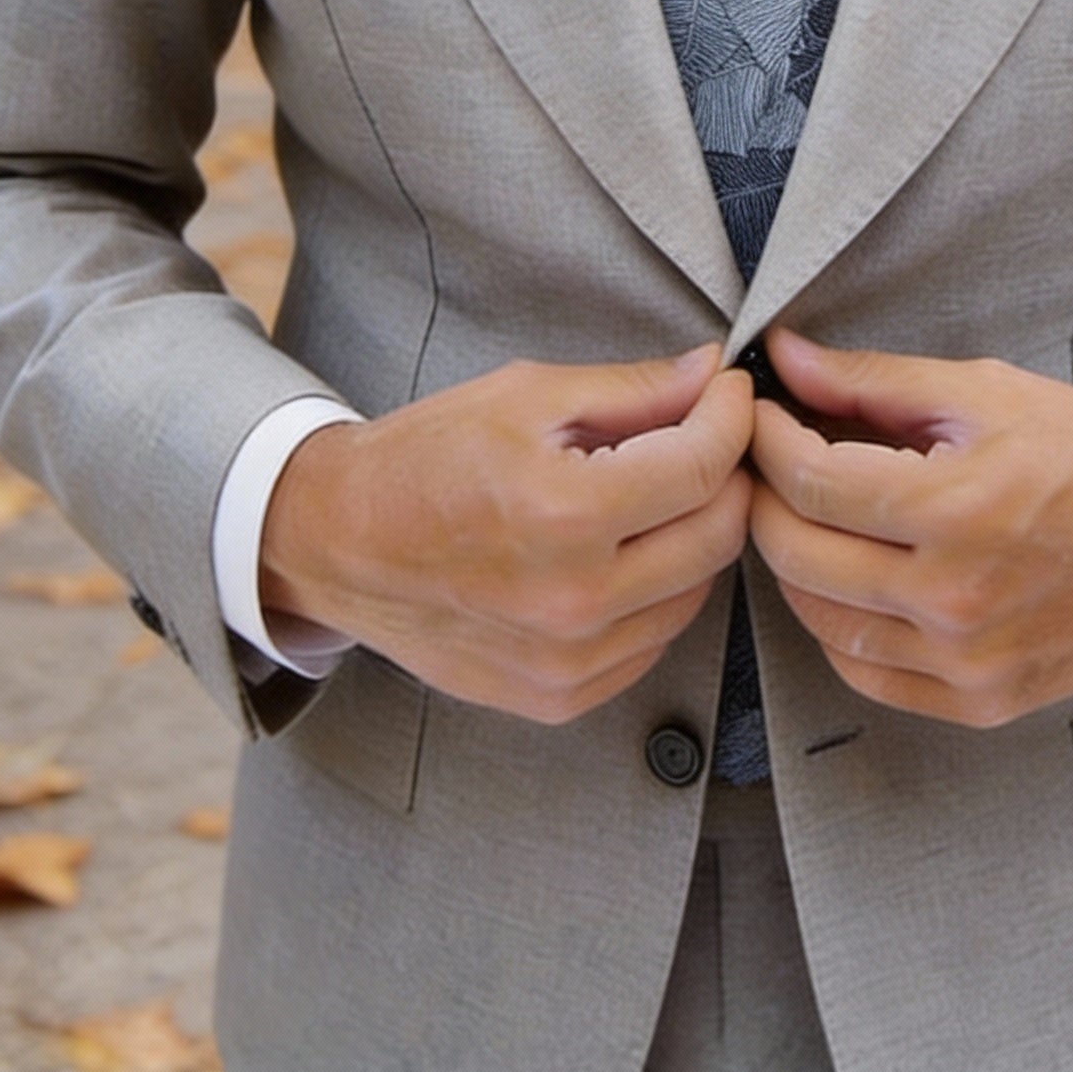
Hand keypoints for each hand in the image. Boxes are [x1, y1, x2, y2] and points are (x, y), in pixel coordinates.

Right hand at [260, 346, 753, 723]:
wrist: (340, 541)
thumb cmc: (427, 457)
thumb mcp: (528, 396)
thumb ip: (634, 390)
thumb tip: (711, 374)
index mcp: (565, 513)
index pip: (704, 466)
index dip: (731, 417)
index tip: (728, 393)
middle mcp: (574, 600)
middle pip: (718, 534)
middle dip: (726, 473)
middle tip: (704, 436)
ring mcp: (569, 661)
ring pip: (696, 591)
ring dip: (694, 534)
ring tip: (654, 491)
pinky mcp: (560, 696)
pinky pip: (653, 640)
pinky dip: (657, 591)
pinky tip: (620, 551)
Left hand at [748, 330, 1072, 728]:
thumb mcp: (985, 391)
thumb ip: (872, 380)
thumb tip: (783, 356)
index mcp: (955, 509)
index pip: (807, 480)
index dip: (765, 439)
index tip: (759, 412)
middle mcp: (955, 598)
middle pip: (797, 554)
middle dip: (764, 498)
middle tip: (769, 460)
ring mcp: (967, 662)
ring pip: (819, 621)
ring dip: (795, 563)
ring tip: (808, 515)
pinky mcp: (981, 701)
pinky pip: (866, 674)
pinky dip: (838, 627)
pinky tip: (851, 579)